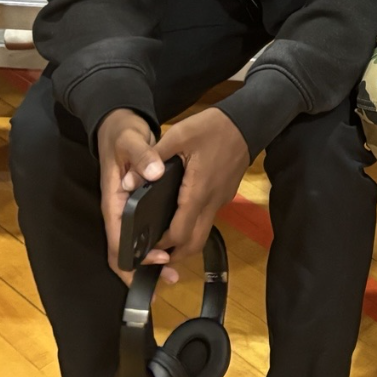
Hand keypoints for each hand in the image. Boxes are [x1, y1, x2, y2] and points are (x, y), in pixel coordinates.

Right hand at [96, 108, 170, 285]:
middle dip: (140, 270)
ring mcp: (127, 209)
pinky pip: (142, 232)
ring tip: (172, 274)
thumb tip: (152, 174)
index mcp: (113, 200)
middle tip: (168, 280)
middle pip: (123, 250)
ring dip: (149, 262)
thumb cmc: (121, 134)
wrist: (119, 125)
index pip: (118, 238)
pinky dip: (154, 245)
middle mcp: (118, 210)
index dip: (134, 256)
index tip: (158, 260)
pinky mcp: (137, 205)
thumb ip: (142, 155)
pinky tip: (172, 250)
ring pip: (133, 244)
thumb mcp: (131, 140)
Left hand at [145, 107, 249, 270]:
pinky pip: (208, 217)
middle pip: (194, 244)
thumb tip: (128, 182)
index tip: (144, 248)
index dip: (162, 245)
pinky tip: (181, 213)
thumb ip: (152, 157)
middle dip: (174, 254)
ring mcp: (221, 200)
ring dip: (184, 241)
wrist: (249, 121)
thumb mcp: (179, 134)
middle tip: (154, 255)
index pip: (180, 233)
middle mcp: (212, 202)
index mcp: (198, 192)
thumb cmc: (213, 128)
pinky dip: (193, 225)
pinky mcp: (226, 194)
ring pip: (203, 232)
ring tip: (163, 238)